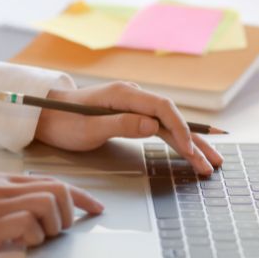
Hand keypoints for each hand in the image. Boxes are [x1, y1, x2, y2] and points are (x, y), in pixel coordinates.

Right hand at [0, 173, 102, 253]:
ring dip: (50, 226)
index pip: (52, 181)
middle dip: (70, 211)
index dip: (80, 195)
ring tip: (34, 237)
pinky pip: (27, 225)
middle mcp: (5, 188)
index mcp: (3, 180)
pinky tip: (17, 243)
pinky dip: (31, 237)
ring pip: (48, 205)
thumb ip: (3, 199)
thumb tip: (29, 214)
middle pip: (57, 190)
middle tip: (60, 229)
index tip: (97, 208)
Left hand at [33, 83, 223, 175]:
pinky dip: (177, 141)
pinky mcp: (133, 116)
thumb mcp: (88, 128)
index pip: (163, 109)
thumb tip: (152, 126)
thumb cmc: (63, 122)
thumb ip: (121, 125)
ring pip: (170, 125)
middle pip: (172, 118)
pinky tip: (191, 151)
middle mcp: (134, 96)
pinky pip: (161, 128)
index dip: (180, 130)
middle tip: (212, 163)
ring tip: (209, 162)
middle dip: (194, 141)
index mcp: (124, 95)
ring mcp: (135, 106)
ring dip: (190, 143)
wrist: (46, 115)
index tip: (189, 150)